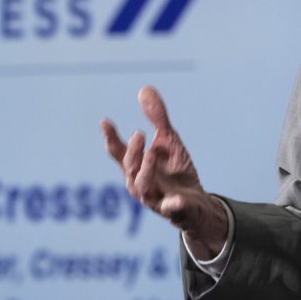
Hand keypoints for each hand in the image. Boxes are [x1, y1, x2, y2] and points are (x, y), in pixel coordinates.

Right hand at [101, 86, 226, 258]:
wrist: (196, 203)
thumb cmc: (174, 171)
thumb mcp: (167, 140)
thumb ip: (157, 117)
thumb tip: (144, 89)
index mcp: (135, 165)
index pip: (118, 152)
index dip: (111, 137)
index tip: (105, 122)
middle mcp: (139, 182)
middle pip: (129, 168)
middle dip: (132, 152)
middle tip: (139, 134)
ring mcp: (154, 198)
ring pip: (143, 187)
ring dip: (146, 170)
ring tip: (152, 154)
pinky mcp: (173, 210)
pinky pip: (171, 209)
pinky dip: (173, 205)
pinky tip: (177, 201)